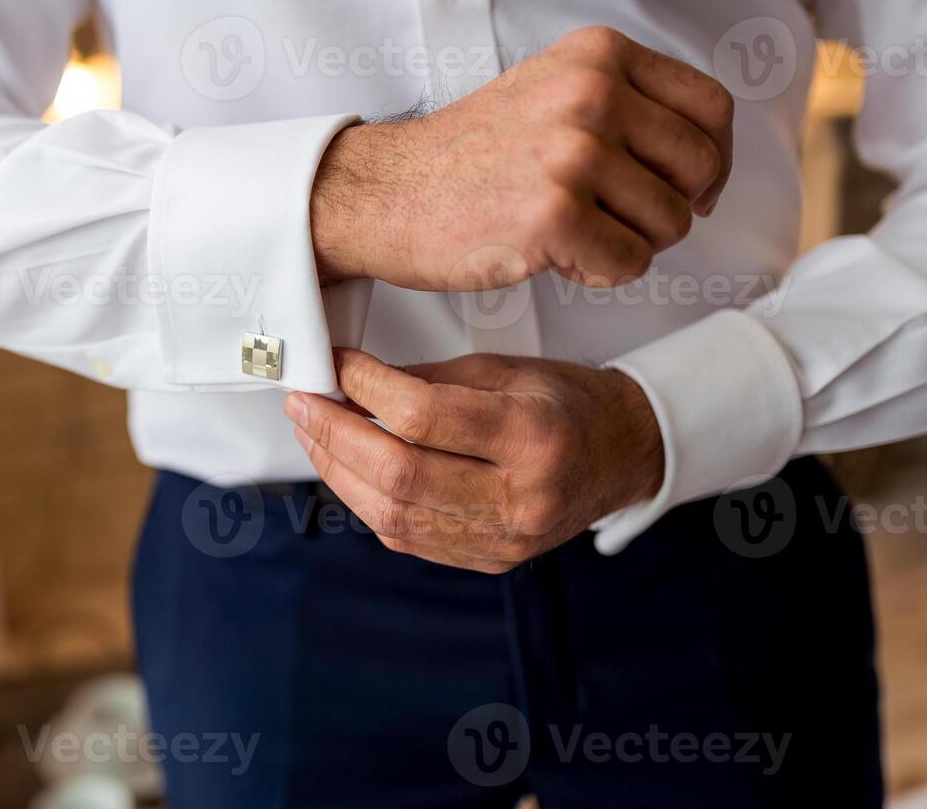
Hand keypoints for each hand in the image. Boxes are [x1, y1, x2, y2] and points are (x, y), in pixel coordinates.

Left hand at [281, 349, 664, 572]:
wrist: (622, 456)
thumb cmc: (567, 403)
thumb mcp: (508, 370)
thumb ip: (431, 379)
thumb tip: (354, 381)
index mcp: (533, 436)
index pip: (425, 416)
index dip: (366, 387)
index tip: (335, 365)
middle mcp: (521, 498)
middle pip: (400, 475)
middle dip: (335, 436)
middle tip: (303, 403)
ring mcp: (504, 540)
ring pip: (393, 515)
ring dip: (339, 472)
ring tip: (313, 435)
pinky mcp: (488, 560)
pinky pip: (408, 538)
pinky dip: (366, 502)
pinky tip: (347, 470)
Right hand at [311, 26, 733, 289]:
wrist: (386, 192)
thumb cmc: (469, 156)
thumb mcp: (551, 90)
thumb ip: (625, 102)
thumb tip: (710, 158)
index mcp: (597, 55)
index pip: (712, 107)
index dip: (711, 158)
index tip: (688, 187)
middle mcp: (591, 94)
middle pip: (700, 169)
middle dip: (670, 207)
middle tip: (620, 220)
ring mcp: (574, 154)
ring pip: (670, 223)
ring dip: (630, 243)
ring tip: (573, 233)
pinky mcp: (555, 215)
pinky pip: (630, 263)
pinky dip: (599, 273)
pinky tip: (556, 257)